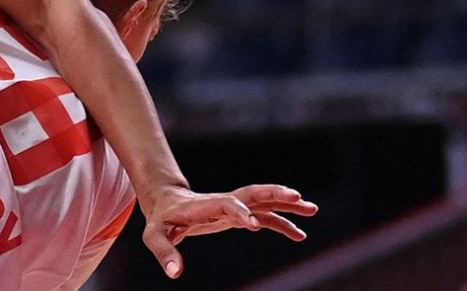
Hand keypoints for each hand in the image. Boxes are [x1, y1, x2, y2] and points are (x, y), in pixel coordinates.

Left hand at [141, 183, 317, 277]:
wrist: (166, 202)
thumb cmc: (161, 220)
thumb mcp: (154, 236)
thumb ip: (164, 252)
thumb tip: (175, 273)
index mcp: (204, 205)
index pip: (225, 203)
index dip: (239, 211)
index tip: (254, 225)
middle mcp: (222, 202)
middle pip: (251, 193)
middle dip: (274, 194)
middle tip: (297, 196)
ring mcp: (233, 206)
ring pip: (263, 201)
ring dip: (286, 203)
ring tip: (312, 208)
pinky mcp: (238, 214)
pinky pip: (265, 215)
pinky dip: (282, 222)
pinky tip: (300, 234)